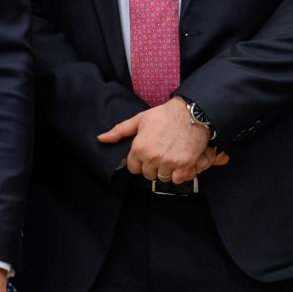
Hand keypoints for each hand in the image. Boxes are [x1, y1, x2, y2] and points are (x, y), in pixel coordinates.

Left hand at [99, 97, 229, 184]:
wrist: (191, 112)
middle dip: (153, 166)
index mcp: (139, 148)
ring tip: (171, 156)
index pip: (133, 168)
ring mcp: (168, 162)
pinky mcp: (184, 165)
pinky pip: (177, 179)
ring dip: (166, 170)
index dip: (140, 162)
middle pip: (148, 174)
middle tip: (161, 154)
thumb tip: (100, 138)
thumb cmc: (165, 115)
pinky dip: (180, 173)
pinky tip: (180, 162)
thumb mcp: (139, 120)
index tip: (148, 154)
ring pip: (162, 178)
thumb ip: (119, 131)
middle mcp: (152, 158)